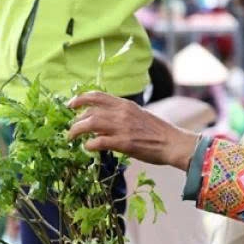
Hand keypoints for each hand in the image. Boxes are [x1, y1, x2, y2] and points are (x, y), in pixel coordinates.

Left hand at [67, 91, 199, 169]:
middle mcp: (122, 113)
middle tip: (71, 129)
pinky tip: (87, 148)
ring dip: (77, 131)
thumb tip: (105, 118)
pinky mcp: (124, 143)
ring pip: (90, 124)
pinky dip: (89, 144)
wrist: (173, 143)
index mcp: (125, 104)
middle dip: (76, 120)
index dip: (80, 99)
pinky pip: (99, 141)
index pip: (97, 96)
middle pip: (90, 111)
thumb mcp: (138, 115)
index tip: (70, 105)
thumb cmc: (157, 132)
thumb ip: (122, 114)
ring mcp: (122, 127)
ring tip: (72, 138)